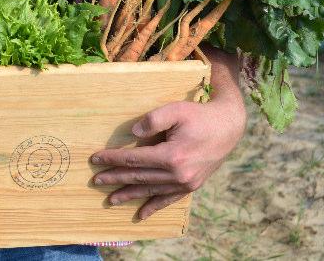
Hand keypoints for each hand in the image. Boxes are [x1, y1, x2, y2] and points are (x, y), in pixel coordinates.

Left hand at [91, 96, 245, 220]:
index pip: (134, 159)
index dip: (113, 159)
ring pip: (151, 191)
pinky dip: (154, 207)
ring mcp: (186, 183)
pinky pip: (169, 199)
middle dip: (115, 178)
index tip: (95, 159)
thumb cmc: (199, 115)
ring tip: (111, 199)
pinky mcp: (192, 186)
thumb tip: (133, 134)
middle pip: (139, 177)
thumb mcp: (175, 109)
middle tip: (95, 180)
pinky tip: (141, 214)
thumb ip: (152, 120)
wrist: (228, 126)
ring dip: (130, 195)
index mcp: (172, 156)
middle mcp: (179, 174)